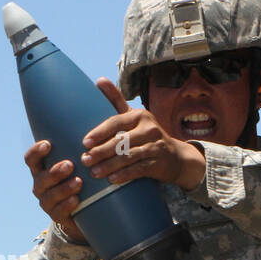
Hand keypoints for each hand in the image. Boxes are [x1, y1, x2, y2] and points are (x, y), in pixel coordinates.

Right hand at [25, 139, 86, 241]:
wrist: (83, 208)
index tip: (48, 144)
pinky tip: (76, 200)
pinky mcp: (56, 216)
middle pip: (41, 178)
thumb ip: (76, 149)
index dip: (36, 152)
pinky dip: (67, 205)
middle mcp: (40, 184)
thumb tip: (93, 131)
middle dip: (55, 172)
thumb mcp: (75, 163)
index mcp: (41, 169)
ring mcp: (47, 201)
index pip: (31, 159)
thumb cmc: (79, 176)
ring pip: (50, 195)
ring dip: (64, 188)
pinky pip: (58, 212)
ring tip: (79, 182)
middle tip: (70, 165)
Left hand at [80, 78, 205, 190]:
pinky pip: (139, 169)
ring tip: (94, 172)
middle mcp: (149, 128)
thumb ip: (116, 100)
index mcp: (139, 115)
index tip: (85, 142)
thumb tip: (99, 80)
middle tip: (85, 160)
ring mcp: (156, 146)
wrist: (175, 157)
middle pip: (121, 141)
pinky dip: (125, 175)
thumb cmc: (146, 135)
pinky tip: (111, 179)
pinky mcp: (159, 162)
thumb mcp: (133, 116)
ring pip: (128, 156)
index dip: (100, 132)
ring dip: (109, 165)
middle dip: (101, 151)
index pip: (116, 122)